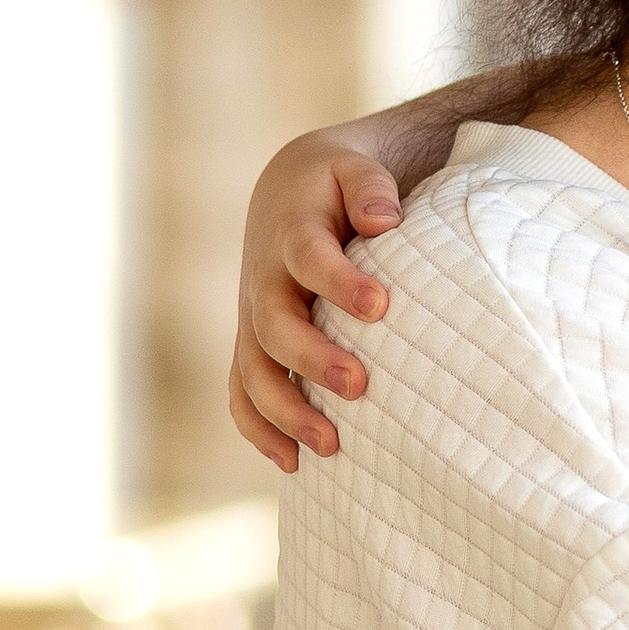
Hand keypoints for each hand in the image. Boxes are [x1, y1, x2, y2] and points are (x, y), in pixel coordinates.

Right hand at [229, 133, 406, 473]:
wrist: (291, 188)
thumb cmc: (339, 182)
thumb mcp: (356, 166)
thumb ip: (371, 187)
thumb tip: (386, 221)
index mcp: (291, 230)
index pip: (308, 257)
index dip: (338, 282)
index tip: (380, 306)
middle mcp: (263, 278)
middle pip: (274, 326)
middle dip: (312, 360)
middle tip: (360, 385)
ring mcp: (252, 315)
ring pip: (252, 370)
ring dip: (285, 412)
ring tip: (330, 446)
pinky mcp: (253, 342)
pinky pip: (242, 391)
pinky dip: (259, 429)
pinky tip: (292, 463)